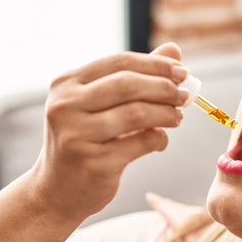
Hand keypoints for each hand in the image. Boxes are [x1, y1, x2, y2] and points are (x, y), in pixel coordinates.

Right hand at [32, 43, 188, 220]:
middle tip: (185, 96)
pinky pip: (140, 144)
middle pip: (128, 84)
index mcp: (65, 84)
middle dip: (164, 88)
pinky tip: (160, 141)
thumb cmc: (83, 142)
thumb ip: (134, 77)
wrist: (56, 192)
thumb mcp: (99, 106)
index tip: (182, 72)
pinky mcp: (93, 163)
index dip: (155, 65)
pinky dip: (158, 139)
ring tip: (177, 118)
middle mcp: (65, 106)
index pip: (119, 63)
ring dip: (166, 114)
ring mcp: (77, 135)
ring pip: (137, 114)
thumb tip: (174, 50)